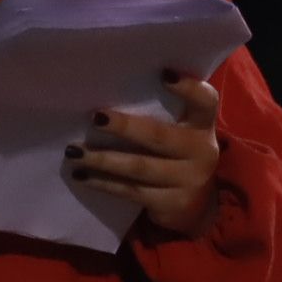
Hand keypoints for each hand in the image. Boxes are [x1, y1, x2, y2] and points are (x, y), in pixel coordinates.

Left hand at [69, 72, 223, 238]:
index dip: (189, 88)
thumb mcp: (182, 134)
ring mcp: (187, 180)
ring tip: (74, 152)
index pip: (206, 101)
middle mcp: (201, 151)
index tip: (164, 74)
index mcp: (202, 126)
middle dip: (125, 127)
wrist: (198, 207)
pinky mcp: (170, 203)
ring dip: (103, 159)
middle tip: (96, 117)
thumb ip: (163, 115)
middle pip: (160, 136)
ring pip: (140, 167)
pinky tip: (81, 175)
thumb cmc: (178, 156)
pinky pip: (131, 191)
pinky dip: (102, 183)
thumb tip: (109, 92)